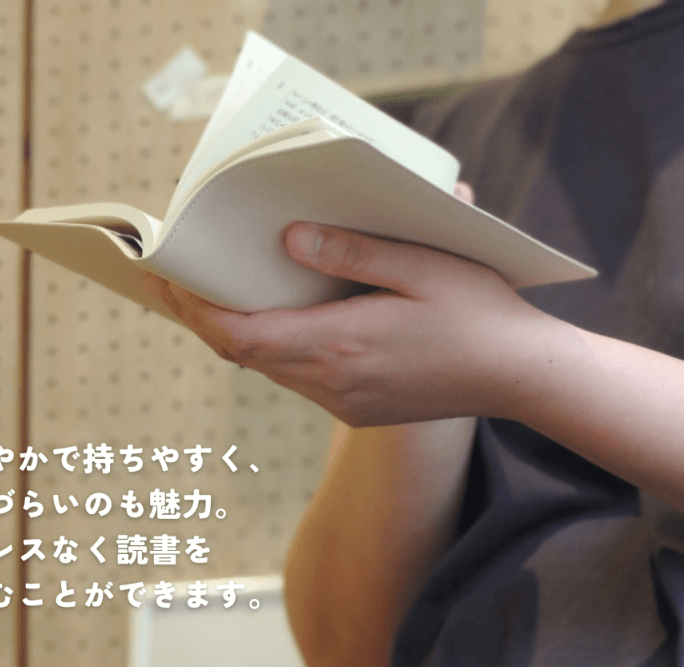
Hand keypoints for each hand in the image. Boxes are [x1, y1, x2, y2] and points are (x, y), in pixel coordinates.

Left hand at [143, 182, 548, 425]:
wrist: (520, 376)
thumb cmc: (479, 314)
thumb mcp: (424, 267)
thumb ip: (354, 252)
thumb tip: (290, 239)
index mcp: (343, 346)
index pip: (242, 335)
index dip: (196, 309)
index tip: (163, 277)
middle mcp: (335, 384)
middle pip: (245, 353)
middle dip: (204, 317)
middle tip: (171, 279)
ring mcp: (346, 403)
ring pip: (271, 367)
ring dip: (240, 333)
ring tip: (215, 293)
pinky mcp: (360, 409)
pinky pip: (300, 377)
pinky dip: (276, 346)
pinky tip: (279, 318)